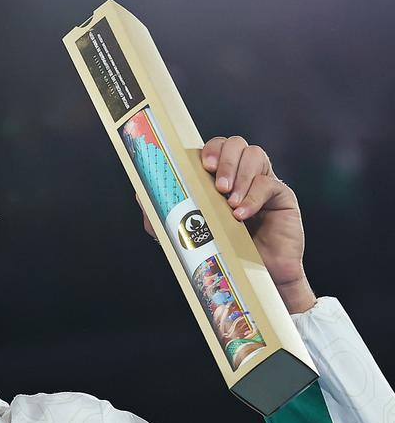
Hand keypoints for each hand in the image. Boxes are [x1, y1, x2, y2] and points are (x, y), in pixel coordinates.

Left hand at [137, 137, 316, 313]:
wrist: (254, 278)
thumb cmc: (222, 254)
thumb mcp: (184, 236)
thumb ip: (162, 216)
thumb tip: (140, 194)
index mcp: (218, 178)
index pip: (215, 149)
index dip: (209, 149)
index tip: (203, 165)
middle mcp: (241, 175)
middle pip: (236, 143)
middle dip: (224, 159)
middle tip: (217, 185)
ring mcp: (263, 182)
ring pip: (255, 154)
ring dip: (240, 175)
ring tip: (228, 202)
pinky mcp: (282, 196)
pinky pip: (269, 183)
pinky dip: (253, 197)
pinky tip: (241, 215)